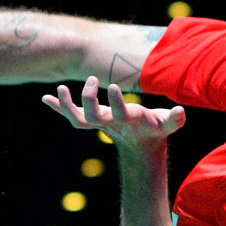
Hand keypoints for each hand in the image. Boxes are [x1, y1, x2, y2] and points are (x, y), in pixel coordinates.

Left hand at [42, 77, 184, 151]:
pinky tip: (45, 98)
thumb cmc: (156, 128)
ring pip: (77, 119)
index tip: (112, 86)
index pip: (119, 113)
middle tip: (93, 80)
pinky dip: (58, 107)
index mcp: (127, 120)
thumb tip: (180, 112)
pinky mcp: (91, 119)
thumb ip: (174, 120)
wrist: (141, 145)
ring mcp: (98, 122)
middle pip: (91, 117)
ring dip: (66, 105)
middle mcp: (109, 122)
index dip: (116, 102)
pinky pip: (71, 114)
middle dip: (88, 100)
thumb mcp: (168, 125)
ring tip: (59, 89)